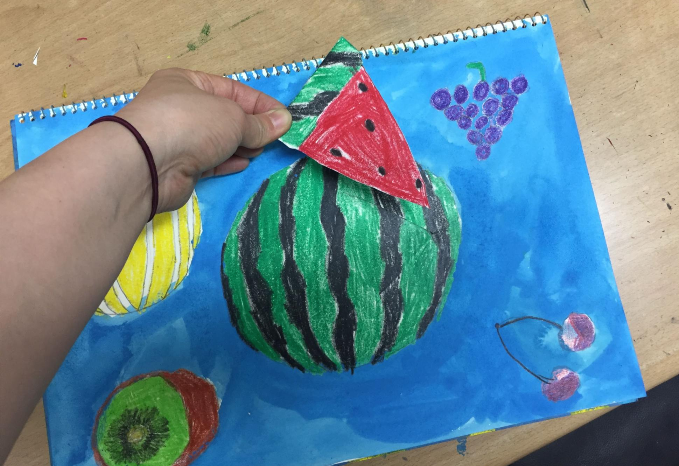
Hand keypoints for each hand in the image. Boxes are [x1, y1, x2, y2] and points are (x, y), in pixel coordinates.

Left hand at [116, 68, 291, 211]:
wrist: (148, 164)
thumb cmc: (190, 124)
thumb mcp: (233, 117)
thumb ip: (259, 123)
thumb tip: (284, 121)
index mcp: (187, 83)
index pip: (232, 90)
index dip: (260, 103)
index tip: (283, 118)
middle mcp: (180, 108)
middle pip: (225, 116)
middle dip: (251, 126)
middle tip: (274, 137)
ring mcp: (178, 138)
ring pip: (217, 140)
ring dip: (241, 145)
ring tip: (261, 150)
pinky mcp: (179, 166)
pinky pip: (209, 161)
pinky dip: (227, 161)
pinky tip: (244, 163)